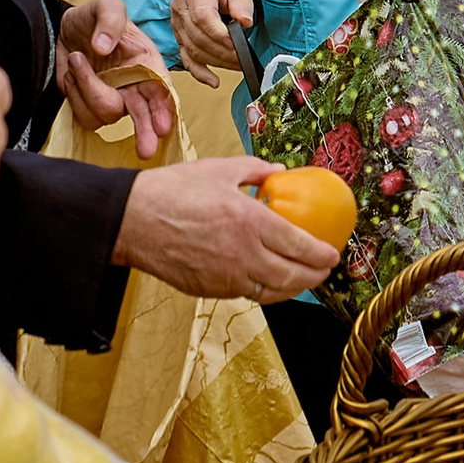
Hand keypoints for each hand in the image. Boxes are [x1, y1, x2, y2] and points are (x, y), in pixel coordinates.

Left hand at [58, 0, 173, 155]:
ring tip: (78, 60)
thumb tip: (104, 46)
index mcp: (147, 64)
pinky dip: (74, 94)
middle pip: (144, 117)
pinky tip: (73, 72)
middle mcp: (134, 87)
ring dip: (88, 90)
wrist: (66, 28)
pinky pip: (84, 114)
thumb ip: (110, 19)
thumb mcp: (106, 6)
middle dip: (146, 133)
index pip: (161, 91)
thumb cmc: (93, 17)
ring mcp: (113, 99)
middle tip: (146, 150)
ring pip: (106, 114)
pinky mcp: (90, 107)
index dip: (164, 109)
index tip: (162, 125)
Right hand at [117, 156, 331, 300]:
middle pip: (293, 276)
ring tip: (301, 279)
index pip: (299, 245)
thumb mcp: (218, 169)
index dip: (322, 254)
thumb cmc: (170, 192)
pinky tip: (267, 279)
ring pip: (272, 292)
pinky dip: (264, 289)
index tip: (333, 254)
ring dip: (292, 288)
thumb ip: (255, 170)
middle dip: (315, 276)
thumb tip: (280, 172)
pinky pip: (246, 293)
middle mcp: (242, 253)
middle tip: (324, 270)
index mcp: (248, 220)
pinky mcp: (209, 289)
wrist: (130, 220)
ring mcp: (225, 276)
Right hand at [170, 0, 256, 82]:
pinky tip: (213, 81)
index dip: (220, 34)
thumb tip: (245, 22)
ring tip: (237, 65)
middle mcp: (181, 7)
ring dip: (216, 62)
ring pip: (193, 50)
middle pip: (198, 37)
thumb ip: (242, 1)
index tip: (237, 44)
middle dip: (223, 52)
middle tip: (243, 59)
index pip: (203, 16)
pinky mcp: (180, 36)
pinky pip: (186, 57)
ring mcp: (177, 23)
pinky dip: (199, 72)